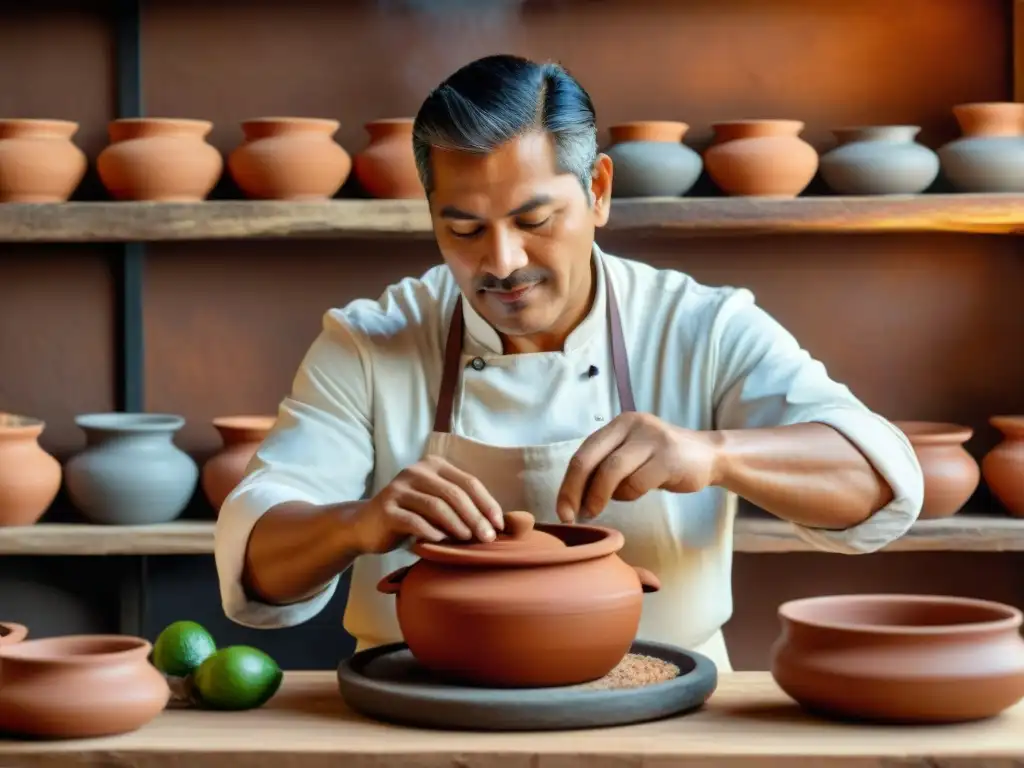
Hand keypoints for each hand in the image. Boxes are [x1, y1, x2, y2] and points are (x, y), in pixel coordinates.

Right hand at [352, 455, 503, 553]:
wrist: (367, 526)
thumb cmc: (412, 517)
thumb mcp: (438, 506)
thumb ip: (462, 506)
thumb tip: (502, 522)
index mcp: (433, 466)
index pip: (468, 482)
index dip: (487, 504)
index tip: (499, 526)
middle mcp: (416, 472)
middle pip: (455, 494)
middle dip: (476, 517)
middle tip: (488, 538)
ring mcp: (399, 489)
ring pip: (437, 506)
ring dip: (457, 525)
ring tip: (468, 541)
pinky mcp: (387, 509)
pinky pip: (415, 521)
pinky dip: (432, 533)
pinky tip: (441, 543)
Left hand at [556, 412, 720, 522]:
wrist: (708, 456)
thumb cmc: (661, 461)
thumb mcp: (630, 455)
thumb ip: (605, 468)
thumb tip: (574, 499)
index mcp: (618, 425)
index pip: (582, 453)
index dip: (567, 484)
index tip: (562, 510)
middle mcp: (631, 425)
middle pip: (589, 460)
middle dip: (574, 492)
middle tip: (569, 516)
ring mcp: (651, 439)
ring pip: (611, 472)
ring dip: (599, 496)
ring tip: (598, 510)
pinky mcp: (668, 457)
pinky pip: (637, 482)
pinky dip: (628, 495)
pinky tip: (634, 495)